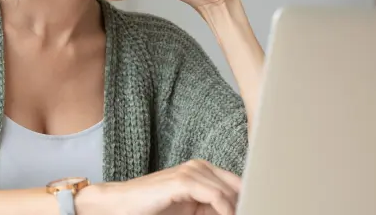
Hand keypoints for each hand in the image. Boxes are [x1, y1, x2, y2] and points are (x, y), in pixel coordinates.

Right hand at [76, 159, 241, 214]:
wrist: (120, 205)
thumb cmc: (152, 210)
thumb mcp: (191, 211)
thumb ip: (213, 208)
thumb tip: (239, 210)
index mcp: (203, 171)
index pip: (238, 184)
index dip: (248, 199)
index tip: (254, 208)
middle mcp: (200, 166)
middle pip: (238, 186)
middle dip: (245, 203)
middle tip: (252, 210)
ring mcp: (192, 170)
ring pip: (230, 191)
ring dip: (236, 208)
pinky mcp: (184, 180)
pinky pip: (216, 196)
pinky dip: (225, 210)